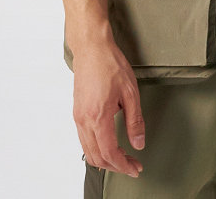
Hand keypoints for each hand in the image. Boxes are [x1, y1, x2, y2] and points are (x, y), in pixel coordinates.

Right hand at [72, 39, 145, 177]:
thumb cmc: (110, 64)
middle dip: (116, 166)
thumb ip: (135, 121)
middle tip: (132, 165)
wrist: (91, 47)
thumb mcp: (130, 92)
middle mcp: (84, 120)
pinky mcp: (77, 112)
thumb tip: (138, 143)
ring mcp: (78, 117)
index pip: (109, 153)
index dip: (123, 165)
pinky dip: (96, 149)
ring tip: (123, 157)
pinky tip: (109, 145)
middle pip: (97, 157)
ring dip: (105, 159)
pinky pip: (84, 140)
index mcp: (98, 116)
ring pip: (88, 151)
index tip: (135, 168)